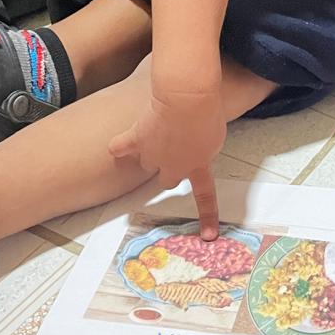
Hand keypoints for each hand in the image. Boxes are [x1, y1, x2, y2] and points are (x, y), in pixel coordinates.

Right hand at [109, 89, 225, 237]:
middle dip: (169, 168)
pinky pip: (119, 148)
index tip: (209, 236)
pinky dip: (119, 146)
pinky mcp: (135, 140)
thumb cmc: (208, 112)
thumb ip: (207, 149)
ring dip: (149, 152)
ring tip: (154, 132)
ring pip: (146, 163)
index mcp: (198, 167)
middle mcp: (173, 167)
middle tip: (173, 151)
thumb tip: (200, 151)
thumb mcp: (218, 135)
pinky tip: (116, 146)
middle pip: (167, 180)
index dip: (207, 217)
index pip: (205, 196)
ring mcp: (152, 155)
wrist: (187, 98)